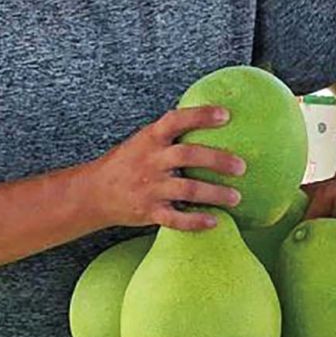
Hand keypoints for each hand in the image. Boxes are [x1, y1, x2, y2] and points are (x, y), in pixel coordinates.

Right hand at [91, 106, 244, 230]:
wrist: (94, 192)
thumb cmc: (128, 162)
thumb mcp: (144, 140)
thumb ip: (170, 133)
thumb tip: (209, 116)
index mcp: (151, 138)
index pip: (176, 120)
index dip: (200, 116)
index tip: (226, 115)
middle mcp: (151, 160)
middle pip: (188, 156)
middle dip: (217, 160)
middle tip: (242, 167)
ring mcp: (149, 187)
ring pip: (187, 189)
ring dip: (214, 194)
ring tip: (236, 197)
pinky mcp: (148, 211)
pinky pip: (175, 219)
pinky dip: (195, 221)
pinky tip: (214, 221)